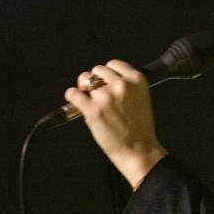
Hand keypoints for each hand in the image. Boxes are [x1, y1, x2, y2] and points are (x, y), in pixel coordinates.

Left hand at [65, 59, 167, 189]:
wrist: (138, 149)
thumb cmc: (140, 127)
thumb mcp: (142, 98)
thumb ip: (128, 86)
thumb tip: (105, 80)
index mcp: (137, 80)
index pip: (114, 64)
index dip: (107, 73)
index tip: (105, 82)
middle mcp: (121, 85)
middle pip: (97, 70)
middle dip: (95, 80)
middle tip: (96, 93)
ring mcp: (106, 97)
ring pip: (84, 79)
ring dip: (84, 87)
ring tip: (88, 99)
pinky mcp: (92, 110)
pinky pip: (73, 94)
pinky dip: (72, 97)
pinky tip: (77, 103)